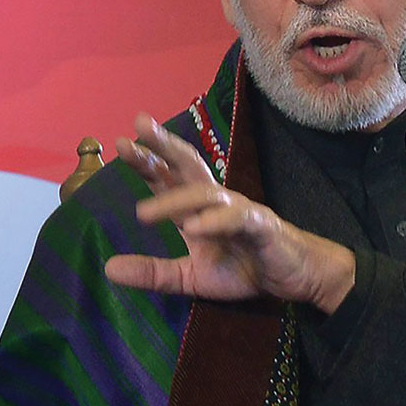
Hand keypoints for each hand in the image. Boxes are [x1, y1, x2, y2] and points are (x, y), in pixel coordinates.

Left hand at [104, 113, 354, 313]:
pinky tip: (194, 229)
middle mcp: (216, 200)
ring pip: (206, 193)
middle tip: (138, 127)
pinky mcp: (261, 226)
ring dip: (174, 199)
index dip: (147, 161)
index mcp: (197, 208)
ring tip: (142, 213)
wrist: (297, 278)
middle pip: (188, 165)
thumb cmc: (245, 268)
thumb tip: (108, 269)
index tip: (121, 144)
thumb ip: (153, 273)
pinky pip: (236, 219)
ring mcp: (239, 209)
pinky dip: (215, 222)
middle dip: (164, 146)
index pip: (168, 178)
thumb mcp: (190, 278)